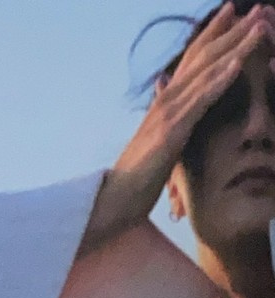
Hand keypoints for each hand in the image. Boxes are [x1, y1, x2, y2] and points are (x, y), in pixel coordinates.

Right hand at [82, 3, 274, 252]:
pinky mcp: (172, 132)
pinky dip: (220, 80)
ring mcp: (168, 114)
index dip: (213, 32)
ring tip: (260, 26)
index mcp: (166, 101)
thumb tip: (164, 88)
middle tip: (259, 8)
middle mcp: (166, 100)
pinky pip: (201, 101)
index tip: (233, 10)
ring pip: (207, 72)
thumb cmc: (137, 175)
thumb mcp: (156, 138)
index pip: (192, 58)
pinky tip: (238, 64)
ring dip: (235, 47)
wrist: (115, 199)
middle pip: (204, 56)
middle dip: (233, 30)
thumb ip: (166, 112)